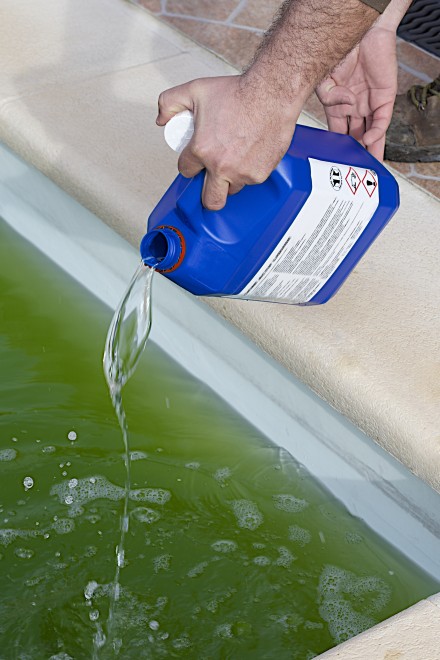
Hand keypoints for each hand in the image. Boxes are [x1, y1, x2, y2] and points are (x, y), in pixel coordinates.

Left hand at [156, 75, 298, 209]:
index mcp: (202, 150)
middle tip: (211, 180)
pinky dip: (249, 172)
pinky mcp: (261, 174)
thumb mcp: (195, 90)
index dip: (189, 165)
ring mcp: (243, 172)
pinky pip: (252, 181)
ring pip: (232, 189)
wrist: (272, 92)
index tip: (196, 160)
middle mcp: (222, 166)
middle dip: (207, 194)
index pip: (186, 171)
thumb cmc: (239, 92)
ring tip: (234, 159)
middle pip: (210, 200)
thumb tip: (161, 119)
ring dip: (230, 180)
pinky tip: (250, 155)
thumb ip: (170, 101)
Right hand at [316, 26, 397, 159]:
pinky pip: (382, 120)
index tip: (335, 164)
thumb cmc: (337, 50)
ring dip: (370, 150)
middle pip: (356, 137)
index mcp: (337, 106)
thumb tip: (343, 108)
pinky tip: (369, 139)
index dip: (338, 149)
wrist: (358, 30)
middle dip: (355, 155)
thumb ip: (329, 98)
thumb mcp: (323, 80)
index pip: (338, 134)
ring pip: (372, 133)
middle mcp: (354, 107)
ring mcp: (369, 102)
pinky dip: (376, 132)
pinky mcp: (385, 96)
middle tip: (354, 173)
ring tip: (368, 168)